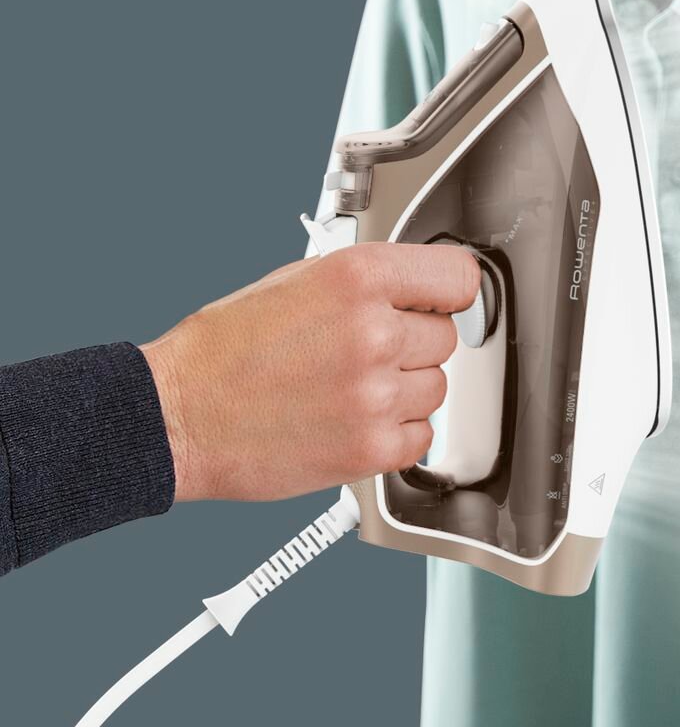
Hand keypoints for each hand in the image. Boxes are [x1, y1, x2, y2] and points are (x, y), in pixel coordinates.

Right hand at [139, 244, 479, 502]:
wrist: (175, 417)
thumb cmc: (223, 350)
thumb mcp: (295, 281)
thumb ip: (366, 283)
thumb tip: (416, 288)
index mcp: (357, 278)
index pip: (458, 278)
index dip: (448, 293)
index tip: (441, 303)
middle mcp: (373, 333)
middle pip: (444, 337)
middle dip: (411, 345)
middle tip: (362, 354)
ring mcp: (375, 394)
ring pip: (436, 387)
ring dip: (404, 390)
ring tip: (348, 389)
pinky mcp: (371, 448)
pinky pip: (422, 436)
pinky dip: (396, 433)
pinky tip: (354, 420)